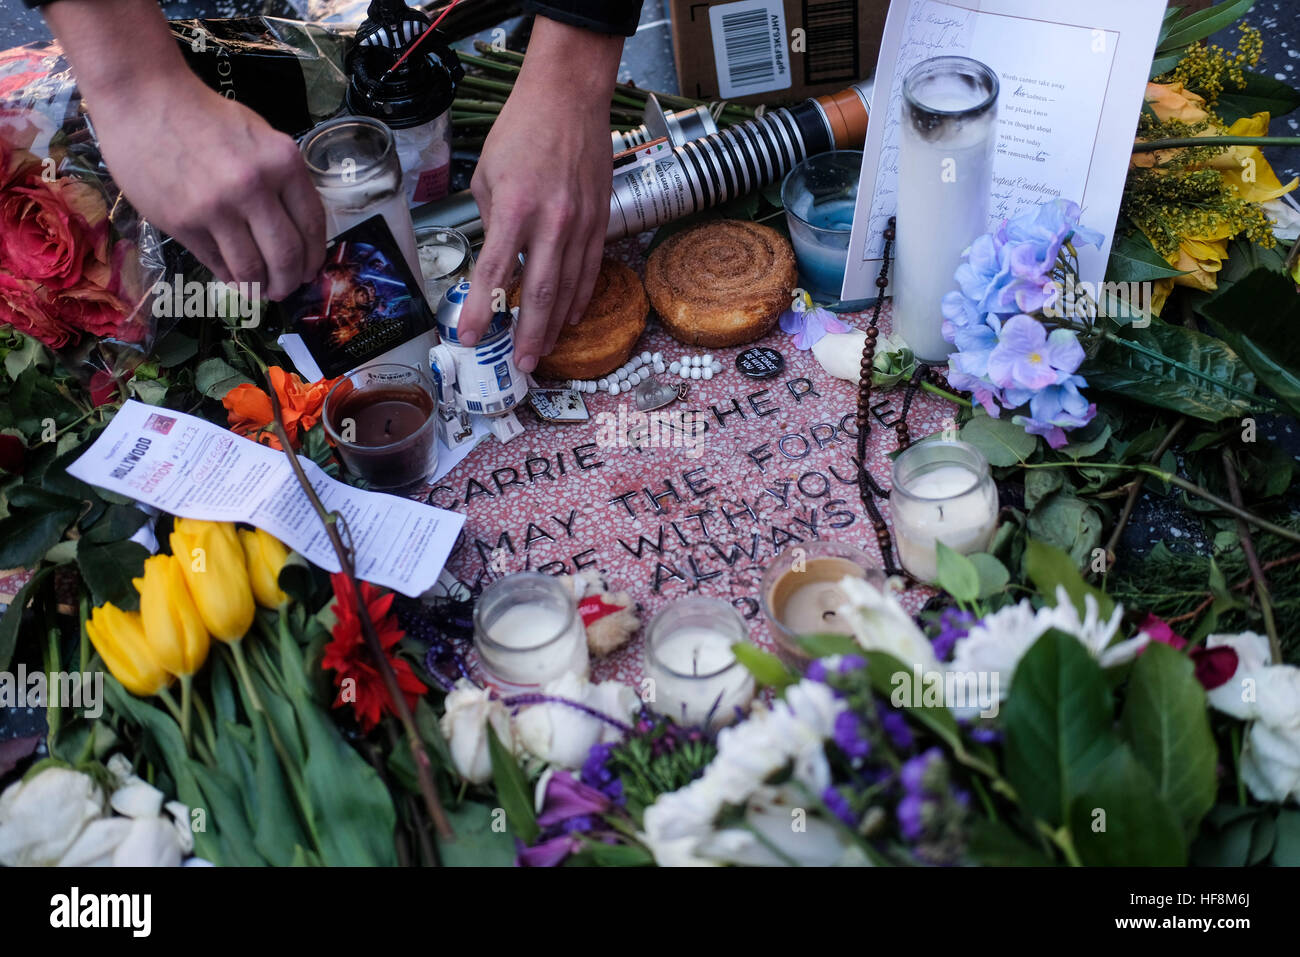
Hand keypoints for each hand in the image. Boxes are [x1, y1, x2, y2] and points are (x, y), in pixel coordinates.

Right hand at [91, 74, 324, 300]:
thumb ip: (281, 179)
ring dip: (260, 287)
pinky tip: (233, 278)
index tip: (309, 271)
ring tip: (260, 290)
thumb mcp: (259, 136)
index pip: (312, 225)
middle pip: (286, 256)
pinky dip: (229, 276)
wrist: (142, 98)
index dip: (313, 257)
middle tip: (285, 289)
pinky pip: (216, 263)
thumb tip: (297, 229)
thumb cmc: (203, 116)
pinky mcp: (184, 223)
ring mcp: (217, 208)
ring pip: (251, 268)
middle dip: (289, 281)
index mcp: (282, 162)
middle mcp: (254, 187)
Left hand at [456, 18, 622, 371]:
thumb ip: (490, 220)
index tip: (470, 339)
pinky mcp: (600, 220)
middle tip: (521, 364)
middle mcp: (552, 221)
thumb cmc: (521, 130)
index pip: (494, 273)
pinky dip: (579, 297)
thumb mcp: (487, 173)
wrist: (569, 98)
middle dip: (529, 334)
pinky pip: (590, 269)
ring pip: (569, 288)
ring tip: (543, 352)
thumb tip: (495, 257)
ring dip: (554, 325)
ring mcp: (581, 223)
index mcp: (515, 208)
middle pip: (540, 293)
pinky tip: (569, 317)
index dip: (481, 312)